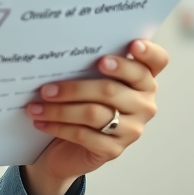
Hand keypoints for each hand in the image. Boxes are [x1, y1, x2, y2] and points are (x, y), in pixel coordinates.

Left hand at [21, 40, 168, 194]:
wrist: (70, 147)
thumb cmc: (81, 103)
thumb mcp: (88, 81)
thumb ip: (88, 65)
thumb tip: (62, 52)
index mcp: (143, 79)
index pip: (158, 61)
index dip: (148, 52)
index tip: (132, 45)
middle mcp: (144, 103)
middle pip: (111, 90)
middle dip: (74, 88)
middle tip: (46, 88)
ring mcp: (133, 129)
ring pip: (94, 113)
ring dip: (60, 109)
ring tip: (35, 105)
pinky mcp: (115, 149)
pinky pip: (84, 135)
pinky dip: (58, 127)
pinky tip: (41, 121)